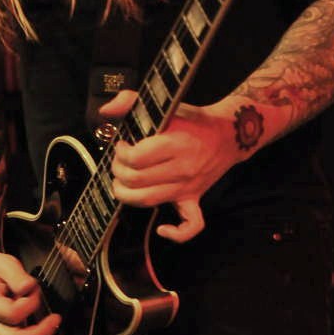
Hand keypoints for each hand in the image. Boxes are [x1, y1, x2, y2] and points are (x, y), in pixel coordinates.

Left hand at [99, 90, 235, 243]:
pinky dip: (176, 233)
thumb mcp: (166, 105)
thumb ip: (131, 101)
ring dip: (126, 194)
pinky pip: (191, 226)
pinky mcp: (195, 199)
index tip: (122, 144)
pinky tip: (161, 228)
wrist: (228, 134)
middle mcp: (182, 169)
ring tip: (122, 181)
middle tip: (120, 160)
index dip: (120, 153)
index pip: (135, 159)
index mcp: (175, 144)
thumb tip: (105, 111)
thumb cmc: (194, 120)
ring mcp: (189, 187)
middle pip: (136, 180)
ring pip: (149, 201)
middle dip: (118, 170)